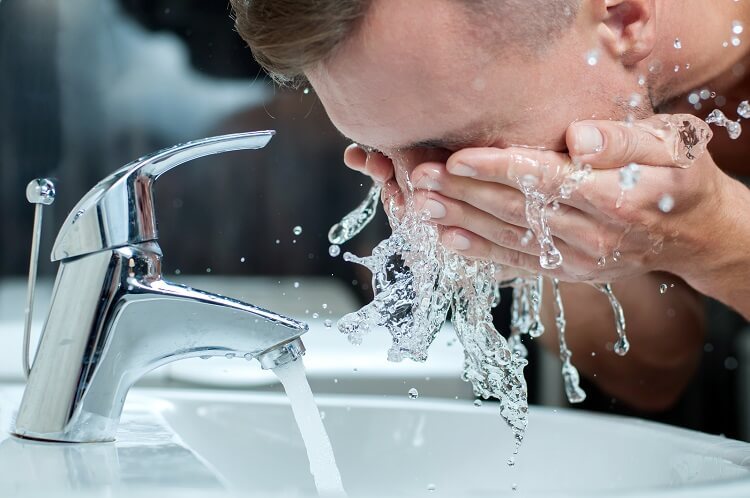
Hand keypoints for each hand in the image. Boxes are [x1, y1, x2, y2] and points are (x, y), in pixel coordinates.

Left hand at [412, 114, 726, 282]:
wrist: (694, 234)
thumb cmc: (681, 178)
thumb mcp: (673, 146)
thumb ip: (624, 141)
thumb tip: (578, 138)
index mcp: (616, 198)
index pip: (543, 179)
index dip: (497, 168)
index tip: (456, 158)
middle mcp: (593, 235)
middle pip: (517, 210)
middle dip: (464, 192)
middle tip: (421, 177)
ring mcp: (578, 259)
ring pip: (510, 238)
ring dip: (462, 221)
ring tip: (421, 205)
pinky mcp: (567, 273)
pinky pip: (518, 263)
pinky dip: (480, 253)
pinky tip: (448, 240)